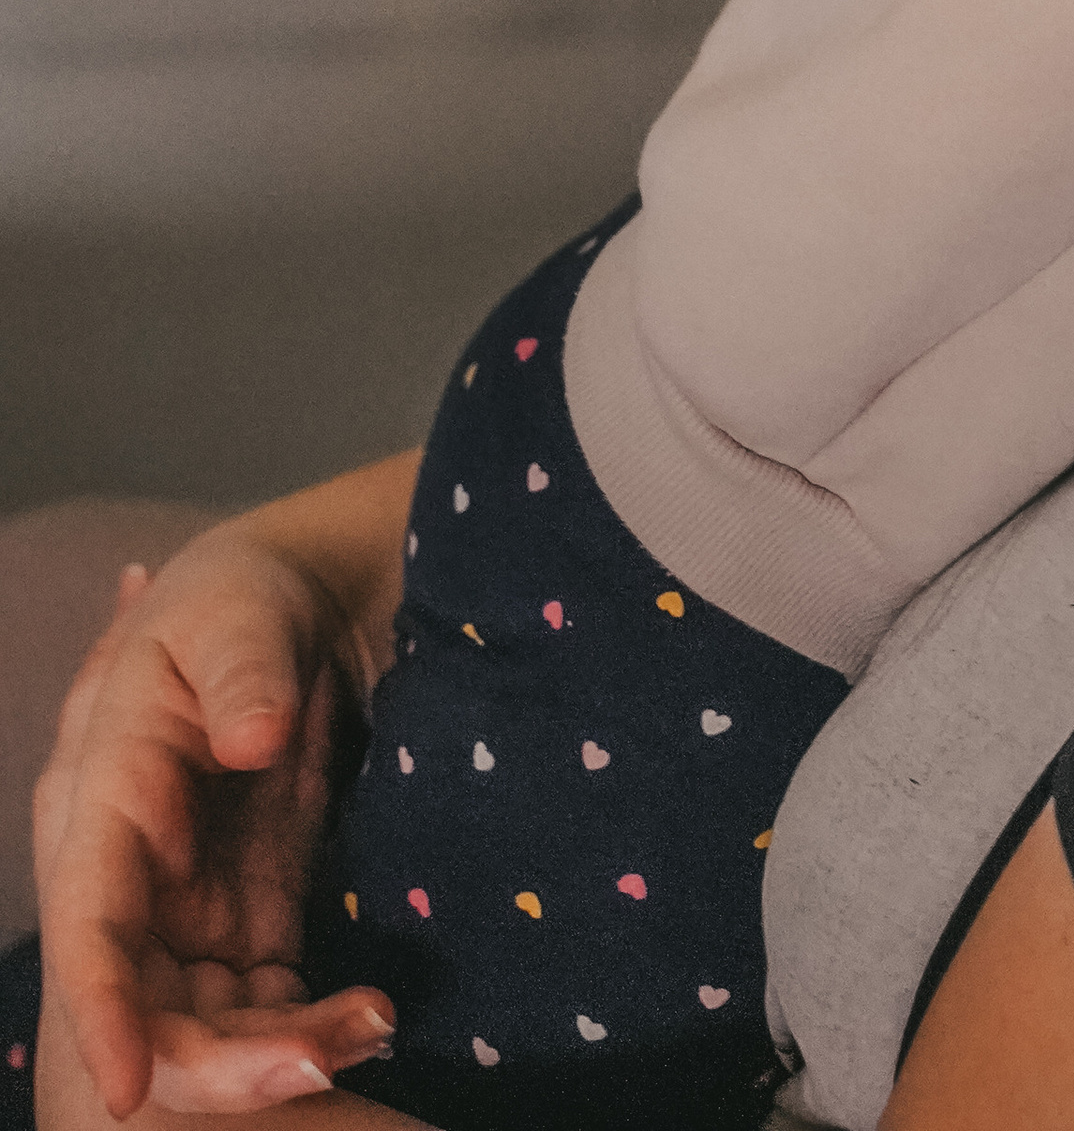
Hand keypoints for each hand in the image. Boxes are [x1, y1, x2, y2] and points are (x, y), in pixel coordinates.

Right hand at [35, 465, 413, 1118]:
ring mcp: (188, 910)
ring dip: (278, 1053)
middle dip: (222, 1062)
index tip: (128, 1091)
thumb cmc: (241, 599)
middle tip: (324, 1057)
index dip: (103, 1009)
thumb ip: (241, 669)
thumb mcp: (235, 609)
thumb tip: (251, 737)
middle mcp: (135, 876)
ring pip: (208, 1027)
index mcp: (107, 796)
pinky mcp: (245, 927)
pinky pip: (264, 1010)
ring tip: (374, 1023)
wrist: (295, 603)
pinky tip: (376, 1014)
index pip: (89, 921)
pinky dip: (311, 1027)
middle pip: (149, 1007)